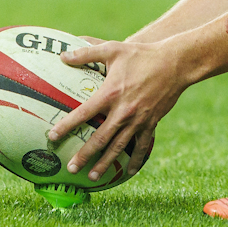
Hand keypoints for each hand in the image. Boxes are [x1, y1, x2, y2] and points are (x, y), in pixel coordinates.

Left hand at [48, 39, 186, 180]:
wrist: (176, 63)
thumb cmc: (143, 55)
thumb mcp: (113, 49)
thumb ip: (87, 53)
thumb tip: (63, 56)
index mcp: (110, 94)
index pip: (83, 113)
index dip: (66, 126)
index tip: (52, 136)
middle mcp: (123, 111)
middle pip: (99, 138)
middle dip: (84, 155)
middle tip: (71, 167)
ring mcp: (138, 120)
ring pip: (118, 146)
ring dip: (105, 163)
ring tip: (92, 177)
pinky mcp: (151, 123)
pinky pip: (142, 146)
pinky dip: (135, 160)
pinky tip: (129, 172)